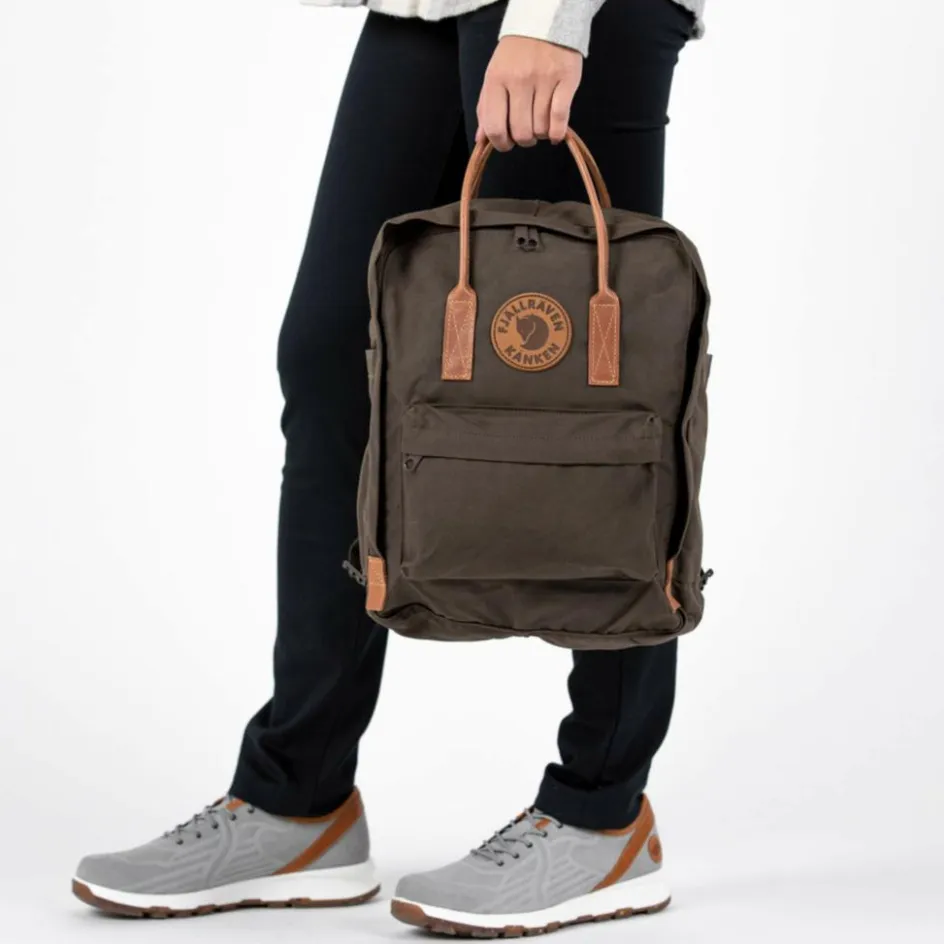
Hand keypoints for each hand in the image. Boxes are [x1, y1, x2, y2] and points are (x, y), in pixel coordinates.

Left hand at [476, 37, 582, 151]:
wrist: (544, 23)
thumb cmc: (515, 55)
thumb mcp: (494, 76)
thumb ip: (486, 108)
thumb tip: (481, 141)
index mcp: (497, 79)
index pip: (495, 127)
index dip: (501, 144)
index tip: (507, 144)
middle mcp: (520, 79)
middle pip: (521, 132)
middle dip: (523, 140)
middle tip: (526, 133)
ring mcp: (544, 79)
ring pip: (541, 128)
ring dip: (540, 134)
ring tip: (540, 123)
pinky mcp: (567, 79)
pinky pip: (560, 119)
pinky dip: (557, 133)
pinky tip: (555, 134)